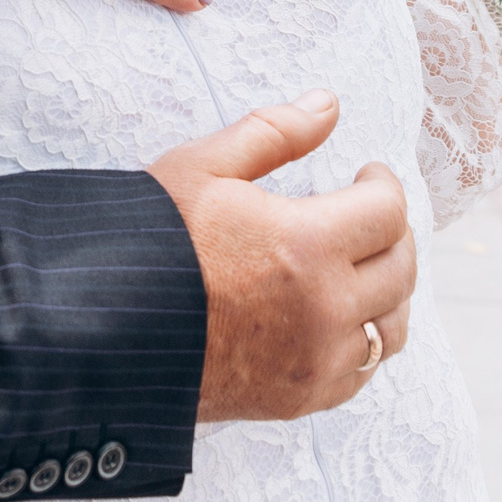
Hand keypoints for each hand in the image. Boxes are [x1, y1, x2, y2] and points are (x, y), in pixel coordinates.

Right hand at [148, 90, 415, 421]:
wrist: (101, 325)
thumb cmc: (148, 238)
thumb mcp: (202, 167)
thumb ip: (274, 132)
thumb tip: (329, 103)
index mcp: (307, 245)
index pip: (388, 213)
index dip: (383, 185)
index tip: (366, 176)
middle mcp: (324, 309)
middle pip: (400, 269)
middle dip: (392, 235)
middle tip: (367, 216)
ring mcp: (314, 361)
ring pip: (390, 329)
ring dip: (387, 292)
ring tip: (359, 267)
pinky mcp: (297, 398)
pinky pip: (359, 372)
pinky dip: (360, 341)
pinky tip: (334, 318)